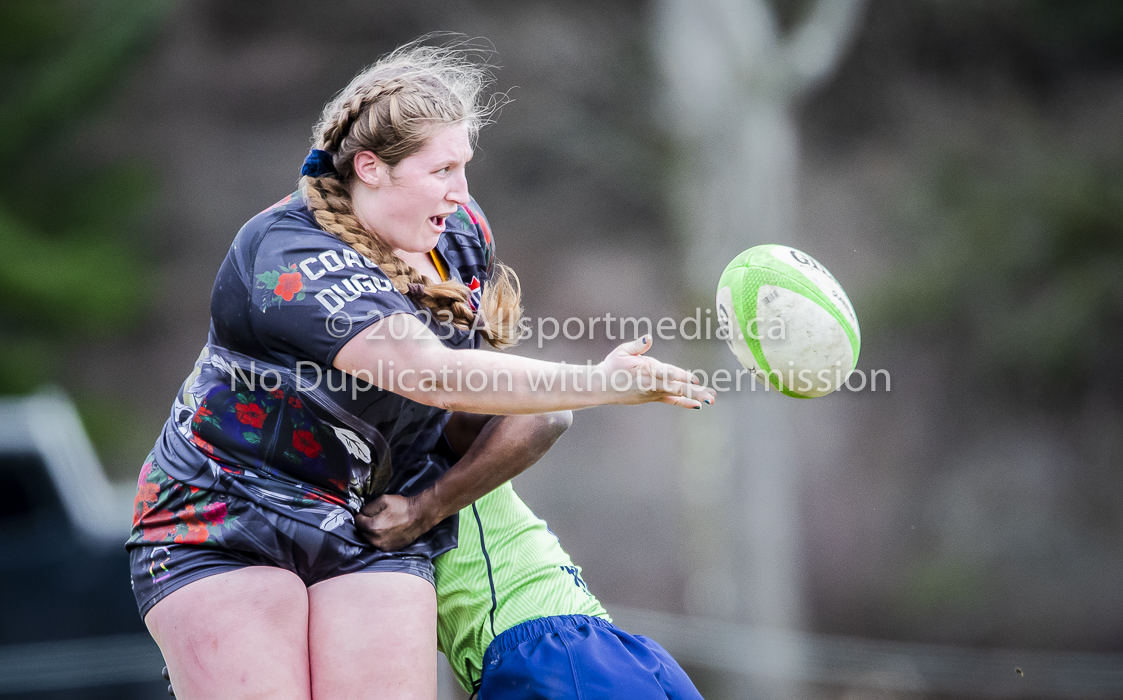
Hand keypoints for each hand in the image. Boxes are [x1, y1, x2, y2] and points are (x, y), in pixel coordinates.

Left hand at [354, 494, 432, 550]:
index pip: (357, 521)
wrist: (419, 516)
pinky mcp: (389, 549)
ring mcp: (383, 546)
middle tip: (377, 517)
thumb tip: (362, 514)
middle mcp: (375, 540)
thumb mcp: (383, 500)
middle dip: (366, 524)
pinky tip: (388, 530)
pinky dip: (380, 538)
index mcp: (372, 527)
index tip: (368, 512)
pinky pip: (378, 543)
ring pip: (369, 539)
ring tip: (383, 524)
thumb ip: (368, 507)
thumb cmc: (402, 507)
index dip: (362, 515)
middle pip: (362, 531)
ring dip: (372, 532)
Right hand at [597, 336, 715, 407]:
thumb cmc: (612, 366)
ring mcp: (653, 392)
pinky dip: (683, 402)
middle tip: (711, 396)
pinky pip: (671, 400)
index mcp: (646, 369)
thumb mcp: (622, 352)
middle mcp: (652, 383)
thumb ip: (637, 346)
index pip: (667, 373)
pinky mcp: (652, 398)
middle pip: (676, 387)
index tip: (694, 379)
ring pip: (677, 394)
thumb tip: (648, 337)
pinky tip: (697, 405)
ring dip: (694, 396)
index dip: (681, 376)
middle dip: (695, 391)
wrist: (601, 387)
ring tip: (710, 399)